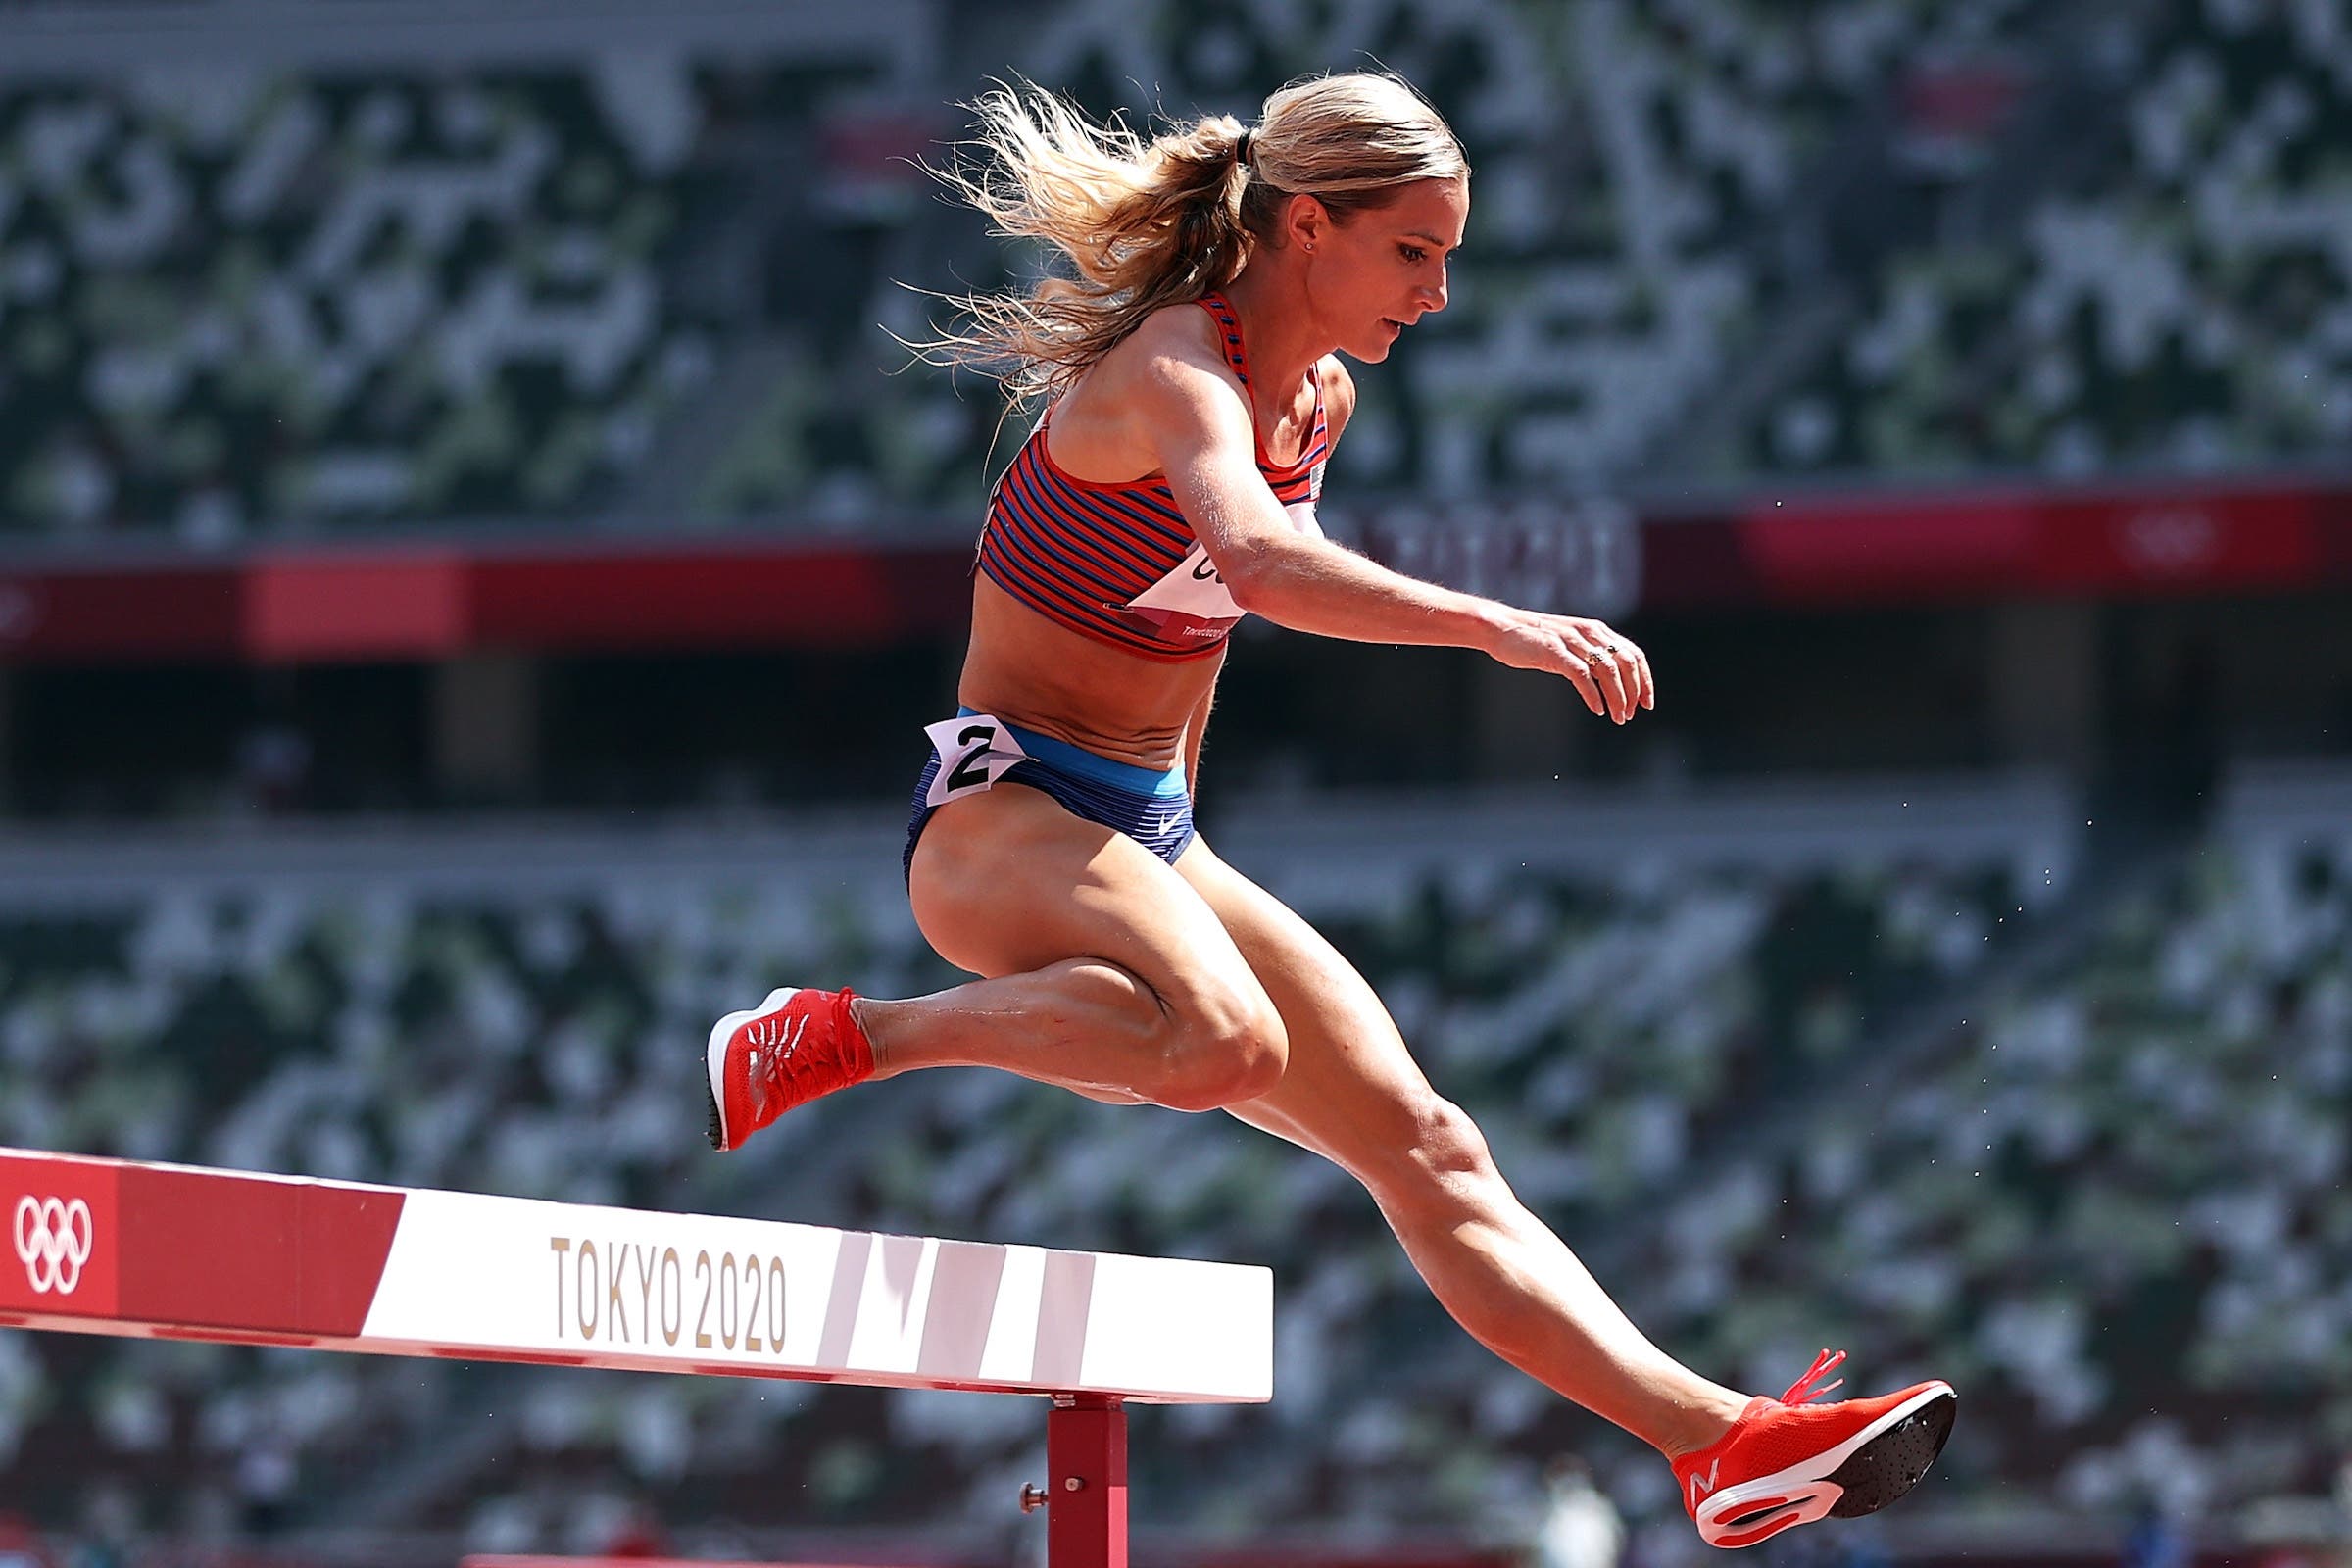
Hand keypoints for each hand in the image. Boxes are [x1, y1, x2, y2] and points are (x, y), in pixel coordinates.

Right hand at [1480, 609, 1654, 723]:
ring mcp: (1571, 641)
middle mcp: (1588, 632)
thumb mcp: (1570, 644)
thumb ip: (1590, 656)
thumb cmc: (1534, 640)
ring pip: (1607, 670)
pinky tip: (1597, 709)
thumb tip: (1610, 681)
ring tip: (1617, 717)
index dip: (1645, 679)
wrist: (1501, 628)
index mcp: (1596, 630)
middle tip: (1631, 714)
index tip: (1647, 703)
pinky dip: (1593, 695)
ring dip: (1617, 697)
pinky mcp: (1554, 652)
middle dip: (1634, 691)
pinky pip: (1581, 675)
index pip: (1633, 654)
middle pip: (1625, 662)